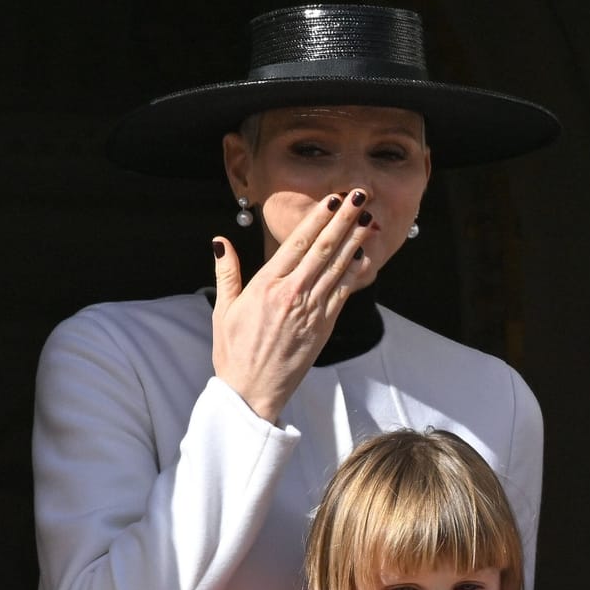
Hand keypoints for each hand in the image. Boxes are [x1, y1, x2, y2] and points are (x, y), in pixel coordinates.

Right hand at [209, 188, 378, 423]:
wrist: (252, 391)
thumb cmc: (234, 352)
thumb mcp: (223, 309)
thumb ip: (227, 273)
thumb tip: (220, 241)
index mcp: (266, 285)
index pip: (297, 243)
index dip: (317, 219)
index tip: (331, 199)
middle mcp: (292, 294)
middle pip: (323, 249)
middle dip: (343, 220)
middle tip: (359, 197)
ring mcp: (311, 310)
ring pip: (338, 268)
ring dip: (355, 241)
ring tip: (368, 219)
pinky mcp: (324, 326)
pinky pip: (343, 294)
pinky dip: (355, 274)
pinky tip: (365, 257)